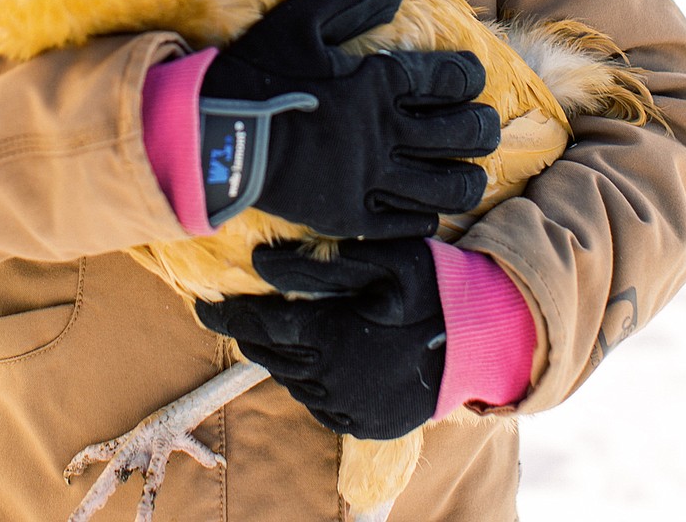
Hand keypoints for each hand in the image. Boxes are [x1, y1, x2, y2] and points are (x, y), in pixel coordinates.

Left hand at [195, 239, 444, 439]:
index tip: (203, 306)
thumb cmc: (428, 286)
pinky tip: (312, 359)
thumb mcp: (376, 259)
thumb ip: (316, 265)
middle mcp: (330, 380)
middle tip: (233, 314)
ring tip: (272, 332)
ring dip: (277, 356)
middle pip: (269, 356)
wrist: (482, 340)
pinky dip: (306, 380)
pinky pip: (318, 404)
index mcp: (327, 337)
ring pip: (291, 380)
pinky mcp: (365, 425)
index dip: (228, 315)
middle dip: (248, 333)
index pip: (259, 326)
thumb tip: (261, 264)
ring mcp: (348, 408)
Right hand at [199, 0, 499, 233]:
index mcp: (378, 83)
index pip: (451, 78)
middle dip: (483, 128)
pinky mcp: (351, 217)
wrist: (215, 135)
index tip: (472, 77)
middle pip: (464, 135)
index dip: (470, 76)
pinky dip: (425, 214)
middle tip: (482, 125)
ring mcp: (371, 180)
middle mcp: (386, 134)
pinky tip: (421, 205)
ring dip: (465, 177)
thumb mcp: (299, 19)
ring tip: (464, 170)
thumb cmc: (257, 73)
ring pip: (447, 187)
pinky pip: (409, 224)